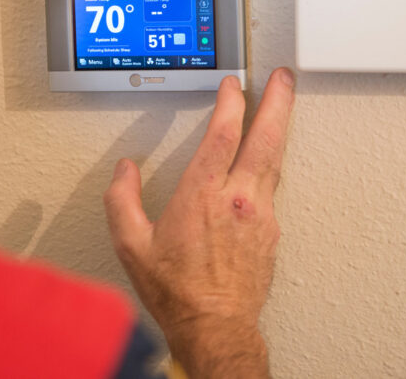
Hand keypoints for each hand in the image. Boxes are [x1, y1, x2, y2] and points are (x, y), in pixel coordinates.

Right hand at [104, 69, 295, 377]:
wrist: (213, 327)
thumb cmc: (175, 291)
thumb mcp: (131, 245)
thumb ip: (121, 200)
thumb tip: (125, 170)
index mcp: (203, 196)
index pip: (223, 135)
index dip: (230, 103)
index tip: (233, 84)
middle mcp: (238, 200)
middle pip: (266, 138)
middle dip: (277, 102)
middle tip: (284, 78)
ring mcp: (260, 216)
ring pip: (275, 160)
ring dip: (279, 128)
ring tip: (282, 107)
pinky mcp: (271, 232)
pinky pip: (272, 187)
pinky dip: (270, 164)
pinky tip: (266, 160)